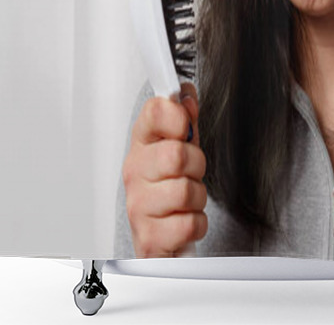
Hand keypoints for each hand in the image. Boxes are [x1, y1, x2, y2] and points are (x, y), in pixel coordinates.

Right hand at [122, 81, 207, 257]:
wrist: (161, 235)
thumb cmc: (170, 186)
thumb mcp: (182, 146)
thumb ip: (185, 118)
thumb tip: (186, 94)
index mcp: (142, 144)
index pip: (154, 112)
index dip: (177, 114)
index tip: (184, 123)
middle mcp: (135, 173)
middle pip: (176, 154)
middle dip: (196, 164)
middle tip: (191, 172)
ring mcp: (138, 206)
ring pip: (185, 191)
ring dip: (197, 197)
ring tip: (187, 198)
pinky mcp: (149, 238)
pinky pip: (189, 224)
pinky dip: (196, 223)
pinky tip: (184, 219)